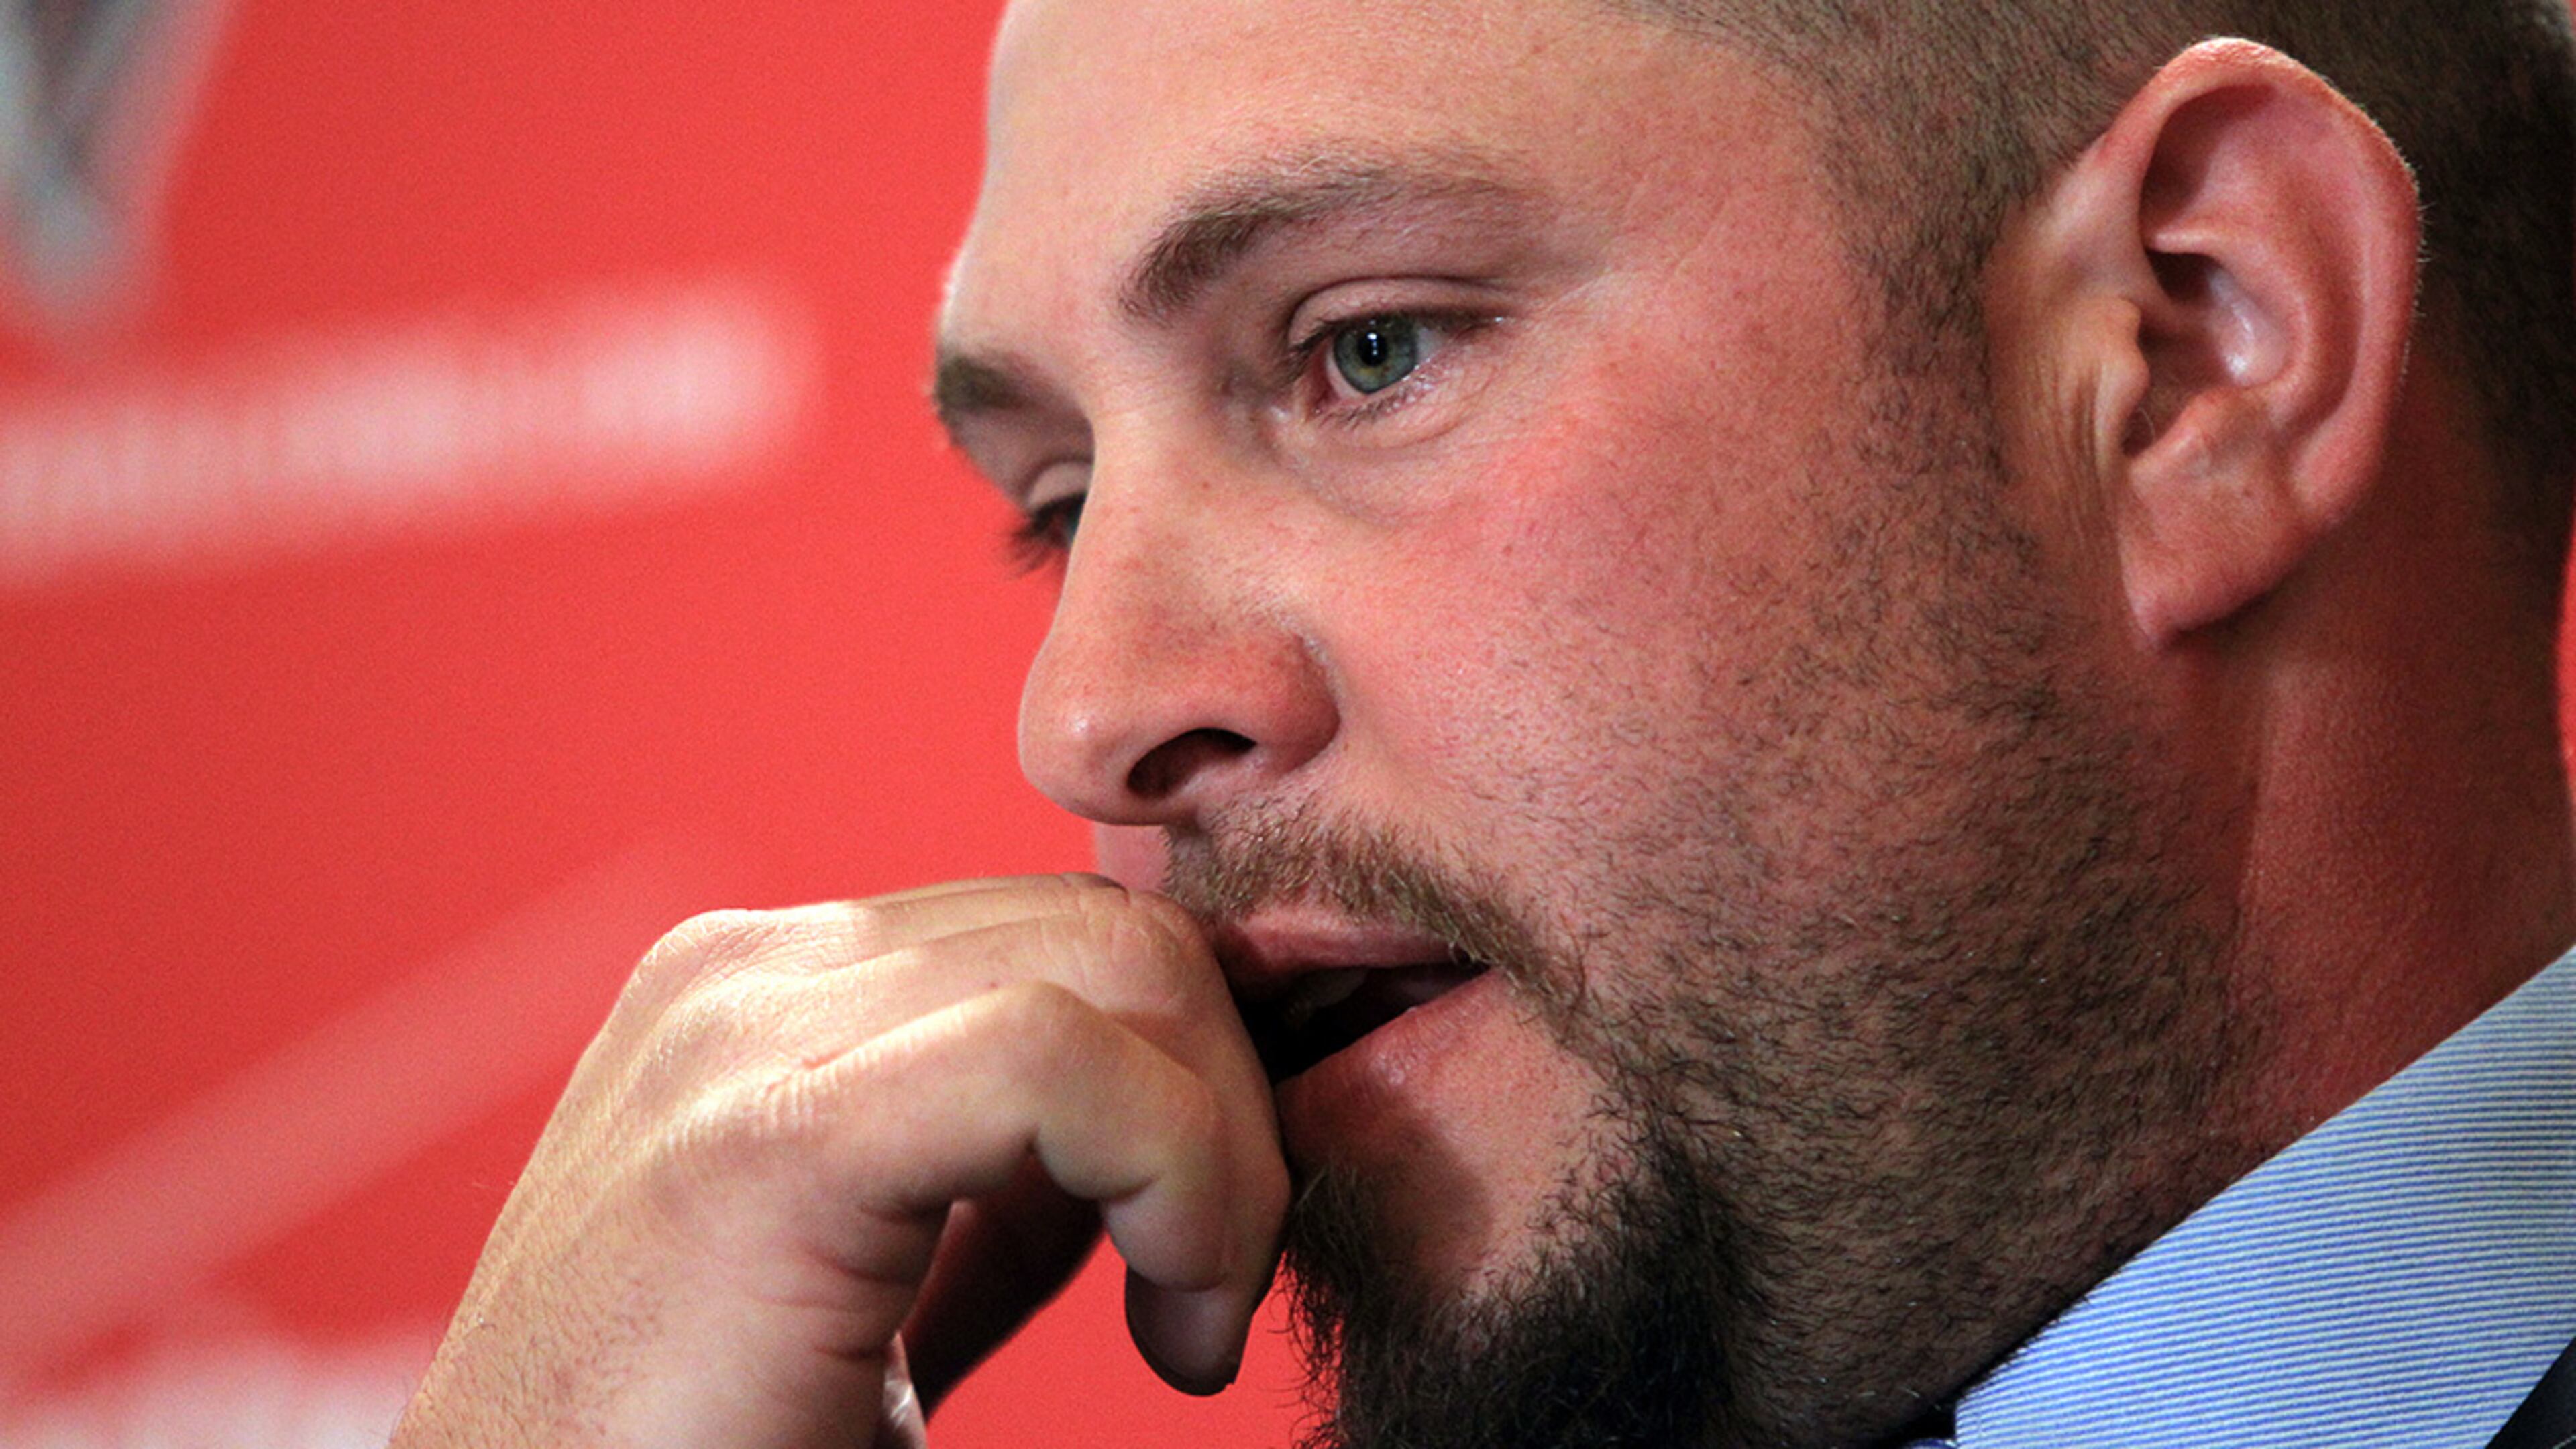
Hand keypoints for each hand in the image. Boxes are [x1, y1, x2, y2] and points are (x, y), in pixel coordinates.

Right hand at [390, 874, 1288, 1447]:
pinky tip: (1175, 1323)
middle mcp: (744, 979)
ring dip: (1218, 1149)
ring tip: (1194, 1322)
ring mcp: (738, 1032)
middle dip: (1225, 1102)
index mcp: (767, 1000)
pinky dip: (1176, 1173)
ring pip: (1112, 967)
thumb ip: (1001, 1193)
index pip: (1065, 943)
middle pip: (1107, 932)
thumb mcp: (887, 1288)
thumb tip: (1182, 1143)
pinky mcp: (767, 1136)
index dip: (1189, 1084)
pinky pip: (1055, 1061)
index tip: (1201, 1265)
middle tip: (1216, 1294)